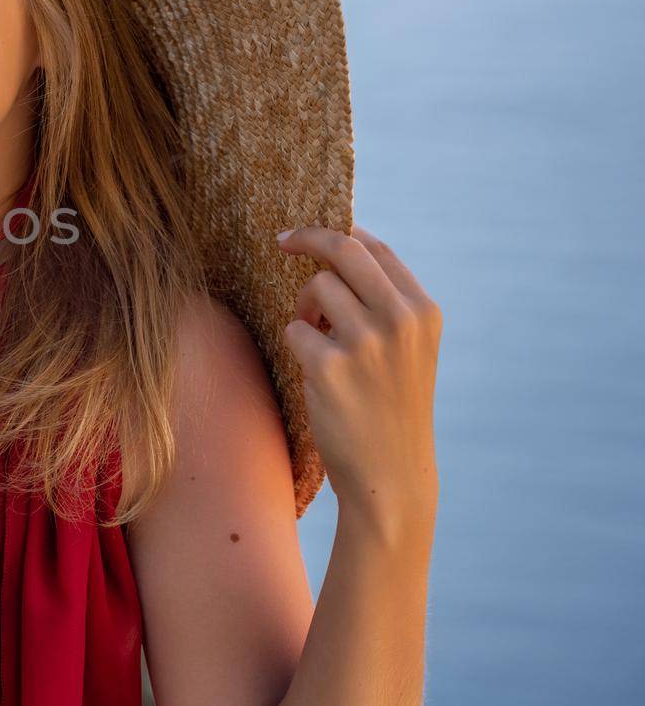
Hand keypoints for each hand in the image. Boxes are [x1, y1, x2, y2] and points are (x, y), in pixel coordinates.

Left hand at [277, 222, 442, 533]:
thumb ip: (383, 301)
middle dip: (306, 238)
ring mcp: (366, 343)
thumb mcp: (408, 348)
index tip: (307, 233)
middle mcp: (400, 320)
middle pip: (342, 250)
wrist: (391, 473)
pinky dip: (296, 343)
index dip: (336, 231)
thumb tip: (335, 248)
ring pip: (315, 287)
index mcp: (423, 311)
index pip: (375, 248)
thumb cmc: (391, 404)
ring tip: (317, 339)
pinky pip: (294, 329)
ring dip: (305, 308)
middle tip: (282, 240)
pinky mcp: (330, 367)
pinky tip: (316, 372)